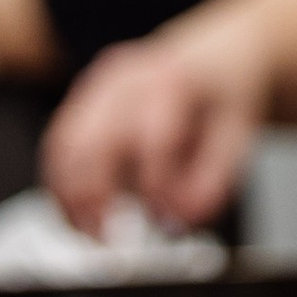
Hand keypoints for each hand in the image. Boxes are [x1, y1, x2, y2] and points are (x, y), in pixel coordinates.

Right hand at [44, 17, 267, 232]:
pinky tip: (74, 214)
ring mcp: (97, 85)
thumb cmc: (223, 97)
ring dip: (67, 197)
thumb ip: (214, 180)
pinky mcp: (81, 100)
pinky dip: (59, 184)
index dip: (157, 188)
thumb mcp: (239, 135)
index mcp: (172, 80)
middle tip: (106, 242)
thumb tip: (181, 221)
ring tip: (87, 235)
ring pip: (64, 144)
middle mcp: (127, 77)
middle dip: (93, 198)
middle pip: (93, 140)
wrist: (212, 55)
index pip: (154, 139)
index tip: (166, 223)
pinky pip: (57, 144)